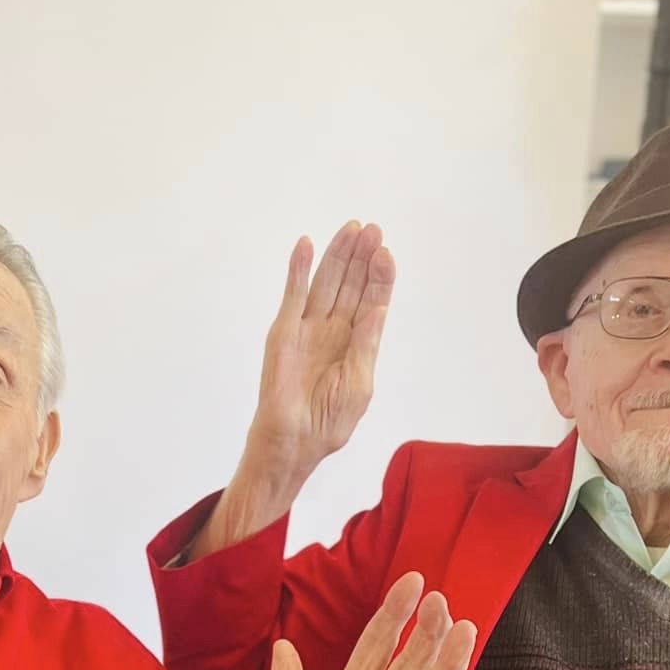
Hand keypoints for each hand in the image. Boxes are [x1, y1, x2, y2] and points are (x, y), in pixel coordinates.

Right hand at [245, 222, 394, 493]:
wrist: (294, 440)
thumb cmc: (328, 420)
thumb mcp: (360, 383)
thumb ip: (367, 344)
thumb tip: (379, 308)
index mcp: (356, 343)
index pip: (371, 300)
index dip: (379, 277)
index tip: (386, 254)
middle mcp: (333, 329)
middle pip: (350, 284)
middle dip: (361, 257)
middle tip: (372, 230)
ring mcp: (308, 327)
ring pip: (325, 282)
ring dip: (337, 255)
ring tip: (351, 229)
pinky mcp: (284, 330)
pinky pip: (292, 294)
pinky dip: (298, 269)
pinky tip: (307, 245)